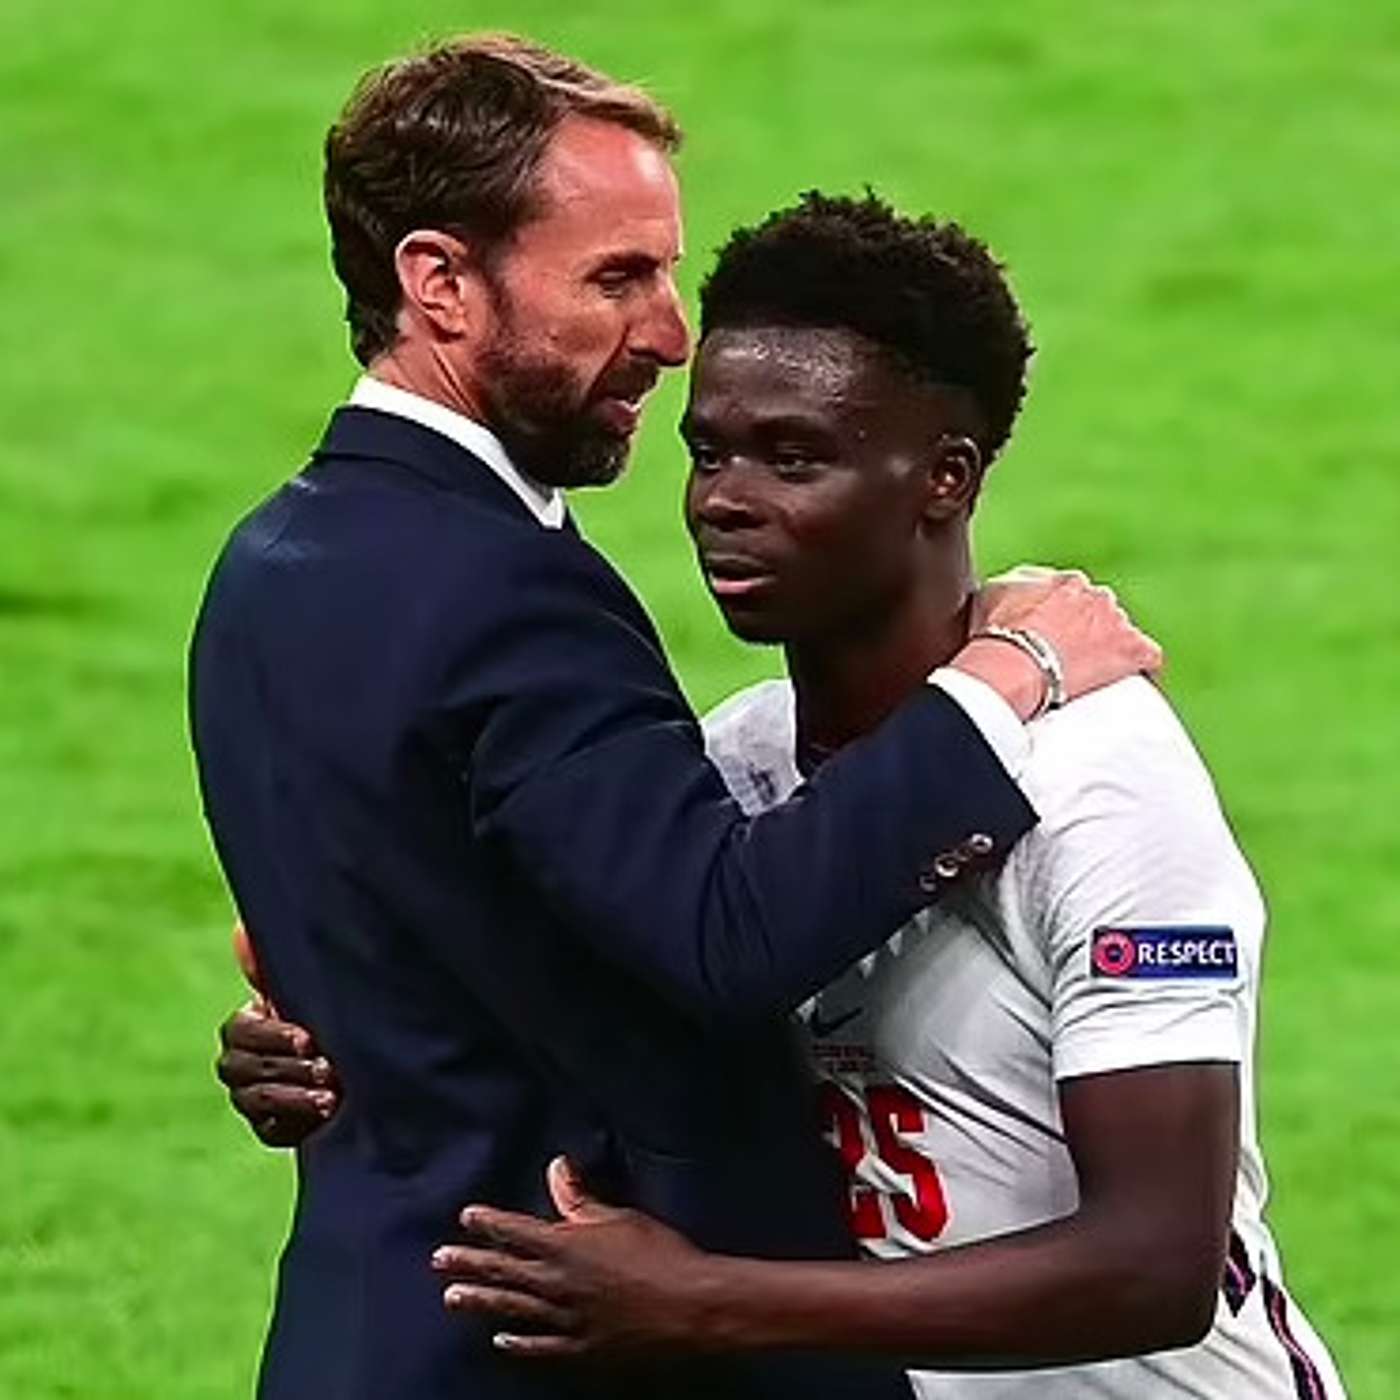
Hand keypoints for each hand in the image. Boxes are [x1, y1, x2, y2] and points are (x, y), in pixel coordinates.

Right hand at [216, 924, 339, 1147]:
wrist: (355, 1064)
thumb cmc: (327, 1015)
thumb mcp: (308, 990)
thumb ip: (277, 967)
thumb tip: (242, 932)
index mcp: (245, 1025)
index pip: (241, 1030)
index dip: (273, 1036)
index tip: (308, 1039)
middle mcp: (238, 1062)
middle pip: (245, 1067)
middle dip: (289, 1067)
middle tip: (329, 1067)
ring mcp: (249, 1097)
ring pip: (256, 1099)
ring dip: (295, 1096)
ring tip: (332, 1095)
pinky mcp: (268, 1126)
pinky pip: (270, 1128)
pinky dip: (297, 1121)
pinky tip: (327, 1117)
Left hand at [432, 1157, 708, 1358]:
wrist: (688, 1303)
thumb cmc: (658, 1253)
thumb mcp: (618, 1217)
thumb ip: (580, 1198)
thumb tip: (556, 1168)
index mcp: (566, 1246)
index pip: (516, 1232)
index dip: (489, 1223)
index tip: (467, 1216)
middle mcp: (558, 1283)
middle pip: (505, 1271)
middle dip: (470, 1263)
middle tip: (440, 1260)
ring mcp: (568, 1318)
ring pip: (514, 1308)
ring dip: (482, 1302)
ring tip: (452, 1298)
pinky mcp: (584, 1346)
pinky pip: (543, 1346)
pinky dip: (520, 1344)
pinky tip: (501, 1340)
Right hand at [956, 566, 1162, 719]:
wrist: (1014, 665)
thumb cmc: (995, 637)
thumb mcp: (989, 598)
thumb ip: (1008, 590)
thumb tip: (1010, 598)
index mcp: (1063, 582)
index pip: (1072, 597)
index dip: (1063, 620)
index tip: (1052, 640)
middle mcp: (1094, 594)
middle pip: (1098, 614)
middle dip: (1087, 635)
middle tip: (1066, 663)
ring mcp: (1116, 621)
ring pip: (1121, 635)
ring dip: (1109, 653)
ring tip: (1090, 681)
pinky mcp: (1133, 649)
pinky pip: (1149, 659)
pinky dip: (1142, 671)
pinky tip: (1128, 687)